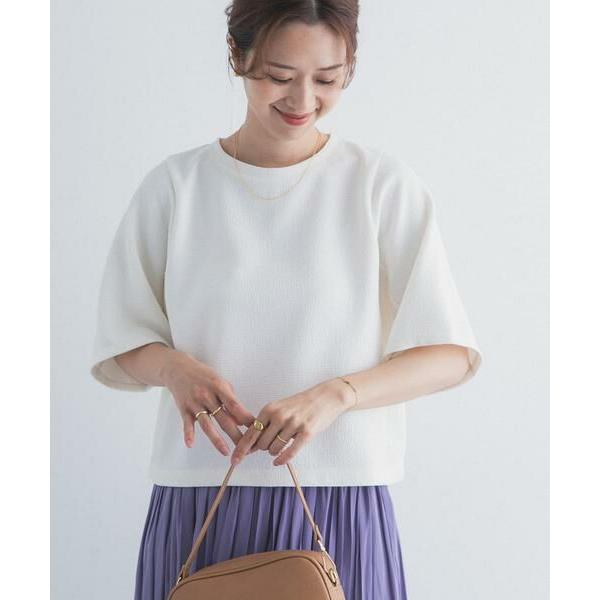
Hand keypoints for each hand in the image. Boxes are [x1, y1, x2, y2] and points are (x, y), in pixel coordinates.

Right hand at [160, 351, 255, 455]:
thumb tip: (240, 419)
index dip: (245, 418)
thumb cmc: (203, 375)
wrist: (179, 368)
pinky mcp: (184, 408)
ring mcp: (195, 403)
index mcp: (219, 387)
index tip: (254, 429)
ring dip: (217, 440)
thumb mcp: (220, 381)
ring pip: (208, 425)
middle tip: (245, 447)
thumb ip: (229, 399)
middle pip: (224, 419)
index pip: (235, 405)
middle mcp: (207, 396)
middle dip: (235, 434)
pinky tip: (191, 444)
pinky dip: (188, 434)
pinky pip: (187, 423)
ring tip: (226, 452)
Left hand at [230, 378, 353, 466]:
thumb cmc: (301, 404)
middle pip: (262, 444)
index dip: (242, 448)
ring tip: (283, 442)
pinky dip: (282, 459)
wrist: (325, 397)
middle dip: (264, 448)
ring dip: (275, 452)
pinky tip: (278, 462)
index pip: (251, 433)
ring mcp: (293, 424)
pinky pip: (290, 452)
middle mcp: (279, 416)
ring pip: (274, 449)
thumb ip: (264, 425)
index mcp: (270, 409)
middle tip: (272, 443)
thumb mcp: (279, 408)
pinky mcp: (307, 432)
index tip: (234, 460)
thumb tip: (250, 445)